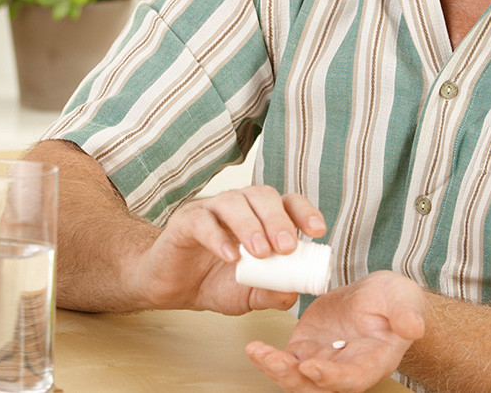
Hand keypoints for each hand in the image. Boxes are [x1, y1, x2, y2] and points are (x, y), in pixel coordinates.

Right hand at [135, 185, 326, 313]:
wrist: (174, 289)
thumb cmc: (215, 283)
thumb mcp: (250, 295)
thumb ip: (272, 293)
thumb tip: (294, 293)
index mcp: (261, 217)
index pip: (287, 202)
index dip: (304, 212)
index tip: (317, 231)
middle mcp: (238, 206)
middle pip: (262, 195)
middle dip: (278, 219)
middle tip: (287, 247)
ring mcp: (211, 210)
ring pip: (234, 202)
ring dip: (250, 225)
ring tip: (260, 253)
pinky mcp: (185, 221)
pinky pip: (202, 221)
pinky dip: (218, 237)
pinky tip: (229, 257)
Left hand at [246, 271, 426, 391]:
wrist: (377, 297)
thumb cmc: (394, 302)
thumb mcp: (404, 299)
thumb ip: (407, 314)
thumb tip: (414, 327)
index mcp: (372, 362)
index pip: (352, 378)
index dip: (331, 378)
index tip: (311, 367)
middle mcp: (345, 369)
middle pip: (317, 387)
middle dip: (294, 378)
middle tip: (276, 361)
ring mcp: (322, 361)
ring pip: (295, 378)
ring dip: (275, 369)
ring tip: (258, 352)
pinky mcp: (305, 348)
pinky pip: (283, 360)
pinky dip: (267, 357)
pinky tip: (254, 347)